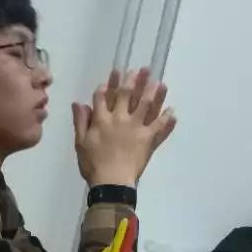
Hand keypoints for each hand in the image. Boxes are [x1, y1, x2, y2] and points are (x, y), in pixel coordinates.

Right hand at [71, 67, 176, 186]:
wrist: (111, 182)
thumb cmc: (93, 164)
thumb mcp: (80, 143)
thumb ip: (80, 121)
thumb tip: (78, 103)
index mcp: (101, 119)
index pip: (103, 96)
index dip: (109, 83)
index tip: (116, 72)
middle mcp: (120, 118)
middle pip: (126, 94)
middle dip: (134, 80)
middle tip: (142, 69)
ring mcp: (136, 127)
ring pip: (146, 105)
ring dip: (153, 92)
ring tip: (160, 83)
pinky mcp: (148, 139)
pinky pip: (160, 126)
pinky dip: (167, 119)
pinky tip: (172, 111)